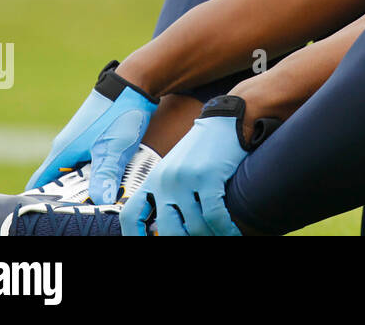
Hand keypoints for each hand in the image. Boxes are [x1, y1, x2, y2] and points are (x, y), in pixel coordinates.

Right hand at [28, 60, 159, 203]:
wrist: (134, 83)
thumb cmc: (119, 115)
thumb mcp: (113, 150)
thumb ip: (105, 177)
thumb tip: (100, 203)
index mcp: (62, 152)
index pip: (39, 183)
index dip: (40, 201)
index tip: (48, 213)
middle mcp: (66, 146)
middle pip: (58, 180)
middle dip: (67, 196)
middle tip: (79, 211)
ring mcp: (79, 139)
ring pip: (75, 169)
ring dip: (83, 184)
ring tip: (95, 200)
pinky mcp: (93, 135)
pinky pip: (87, 159)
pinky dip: (94, 171)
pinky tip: (108, 179)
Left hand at [120, 95, 279, 235]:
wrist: (226, 120)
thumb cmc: (205, 148)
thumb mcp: (178, 168)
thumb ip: (168, 193)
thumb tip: (165, 225)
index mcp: (154, 180)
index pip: (131, 216)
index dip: (135, 237)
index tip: (149, 244)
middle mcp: (165, 181)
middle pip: (167, 230)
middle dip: (185, 240)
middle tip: (201, 239)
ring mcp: (185, 179)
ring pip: (196, 227)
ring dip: (211, 235)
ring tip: (222, 236)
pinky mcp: (208, 176)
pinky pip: (214, 216)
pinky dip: (225, 229)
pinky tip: (233, 232)